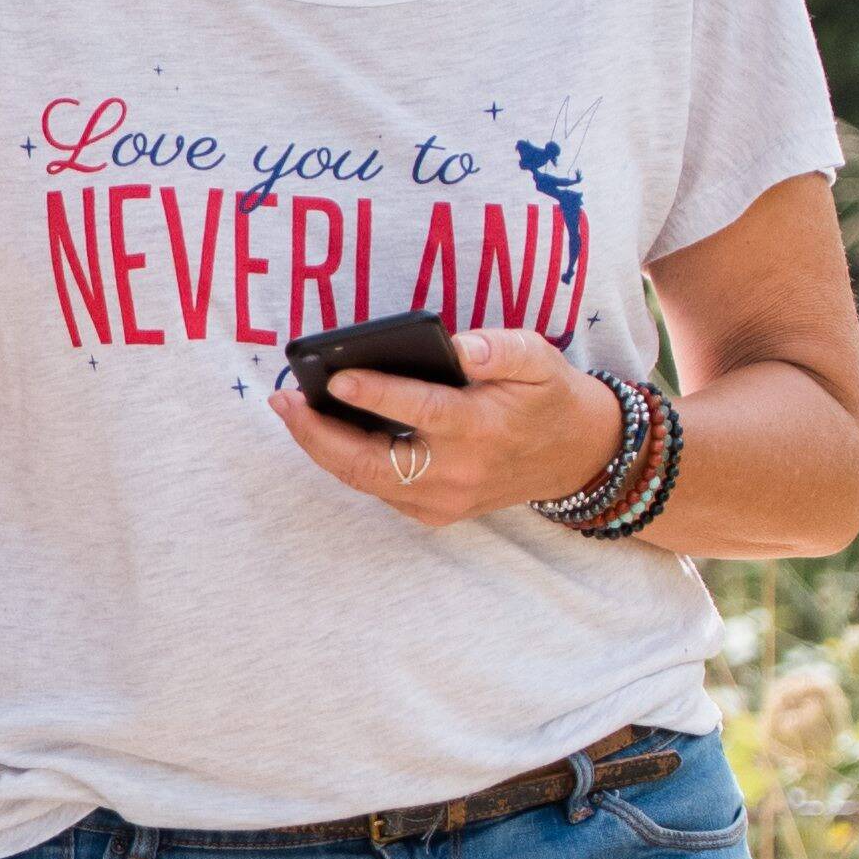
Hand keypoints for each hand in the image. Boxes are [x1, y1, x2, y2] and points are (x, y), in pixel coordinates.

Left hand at [284, 319, 626, 529]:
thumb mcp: (538, 359)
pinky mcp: (435, 514)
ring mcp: (444, 500)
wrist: (574, 456)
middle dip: (318, 433)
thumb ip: (499, 348)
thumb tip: (459, 345)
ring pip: (365, 480)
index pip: (422, 411)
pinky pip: (378, 490)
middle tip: (284, 400)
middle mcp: (459, 471)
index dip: (377, 394)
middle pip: (372, 460)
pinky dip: (347, 463)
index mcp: (483, 427)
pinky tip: (323, 433)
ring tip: (291, 411)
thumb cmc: (546, 397)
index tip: (336, 377)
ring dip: (322, 447)